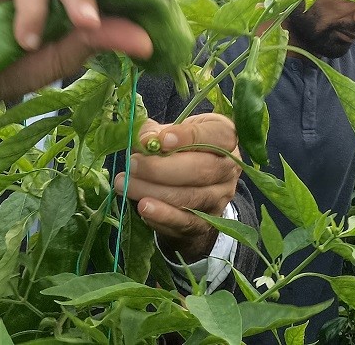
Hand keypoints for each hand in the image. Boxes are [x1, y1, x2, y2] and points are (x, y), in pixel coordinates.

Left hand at [113, 113, 239, 262]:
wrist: (189, 185)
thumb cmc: (179, 149)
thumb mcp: (171, 131)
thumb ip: (155, 131)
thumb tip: (144, 140)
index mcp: (226, 138)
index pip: (216, 136)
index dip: (188, 137)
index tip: (160, 140)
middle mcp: (229, 169)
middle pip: (202, 170)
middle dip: (161, 168)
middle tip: (132, 165)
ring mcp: (220, 198)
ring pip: (190, 198)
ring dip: (154, 192)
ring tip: (126, 185)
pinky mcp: (206, 223)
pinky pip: (184, 222)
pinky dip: (161, 216)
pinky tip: (142, 208)